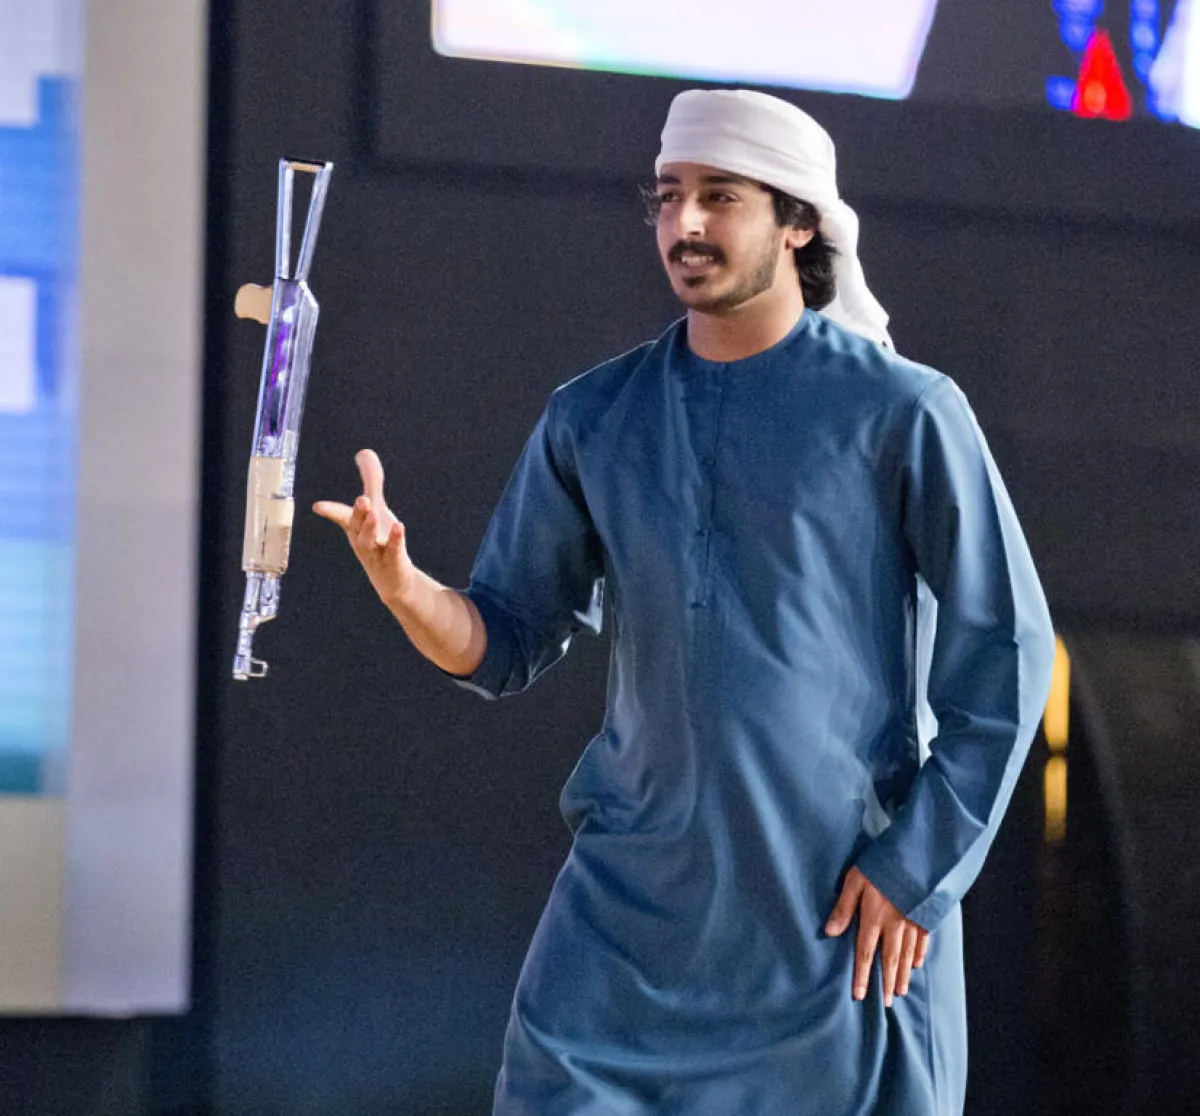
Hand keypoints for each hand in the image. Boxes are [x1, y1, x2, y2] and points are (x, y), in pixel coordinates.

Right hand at [313, 449, 415, 607]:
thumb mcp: (376, 508)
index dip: (331, 511)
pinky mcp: (393, 561)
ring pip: (369, 541)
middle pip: (357, 526)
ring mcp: (376, 553)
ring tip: (374, 513)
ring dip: (370, 527)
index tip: (318, 506)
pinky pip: (393, 551)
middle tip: (361, 499)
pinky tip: (400, 527)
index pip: (342, 516)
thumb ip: (371, 480)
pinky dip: (395, 540)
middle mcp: (363, 539)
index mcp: (355, 526)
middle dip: (358, 513)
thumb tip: (364, 452)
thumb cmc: (379, 539)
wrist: (391, 578)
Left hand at [825, 867, 930, 1006]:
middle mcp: (894, 924)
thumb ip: (843, 906)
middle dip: (886, 982)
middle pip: (889, 958)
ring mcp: (912, 920)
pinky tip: (917, 965)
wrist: (917, 855)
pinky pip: (923, 939)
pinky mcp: (925, 913)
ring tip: (900, 991)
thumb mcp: (855, 880)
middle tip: (887, 1003)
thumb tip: (829, 932)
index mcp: (874, 917)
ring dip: (903, 974)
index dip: (862, 975)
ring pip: (907, 953)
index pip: (865, 952)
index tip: (860, 995)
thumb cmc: (881, 864)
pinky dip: (920, 953)